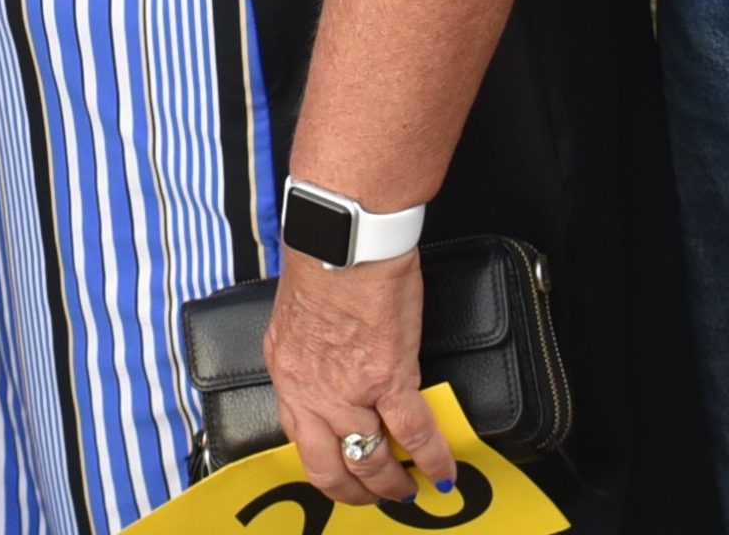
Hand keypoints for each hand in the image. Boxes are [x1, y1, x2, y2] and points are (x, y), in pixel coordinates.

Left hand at [264, 249, 456, 507]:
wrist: (343, 235)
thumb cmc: (322, 257)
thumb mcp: (296, 313)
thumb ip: (310, 351)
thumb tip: (329, 366)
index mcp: (286, 370)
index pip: (299, 440)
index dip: (324, 468)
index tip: (342, 476)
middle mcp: (310, 388)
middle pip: (330, 466)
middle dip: (356, 490)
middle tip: (376, 493)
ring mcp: (349, 388)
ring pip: (371, 461)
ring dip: (393, 483)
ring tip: (409, 489)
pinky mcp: (388, 376)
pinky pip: (413, 434)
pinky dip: (431, 459)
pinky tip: (443, 471)